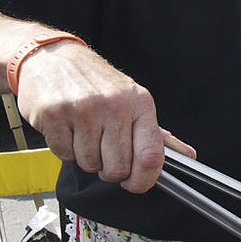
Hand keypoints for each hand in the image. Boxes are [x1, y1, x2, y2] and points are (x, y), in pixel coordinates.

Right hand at [14, 39, 191, 193]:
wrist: (52, 58)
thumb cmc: (96, 82)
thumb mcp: (133, 100)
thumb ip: (158, 134)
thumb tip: (188, 155)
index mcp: (140, 104)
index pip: (151, 155)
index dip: (144, 180)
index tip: (135, 184)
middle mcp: (114, 106)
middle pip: (117, 168)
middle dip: (109, 169)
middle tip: (104, 150)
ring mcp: (83, 110)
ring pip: (89, 164)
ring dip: (86, 157)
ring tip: (84, 132)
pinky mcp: (54, 115)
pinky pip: (64, 155)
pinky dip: (65, 149)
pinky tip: (67, 128)